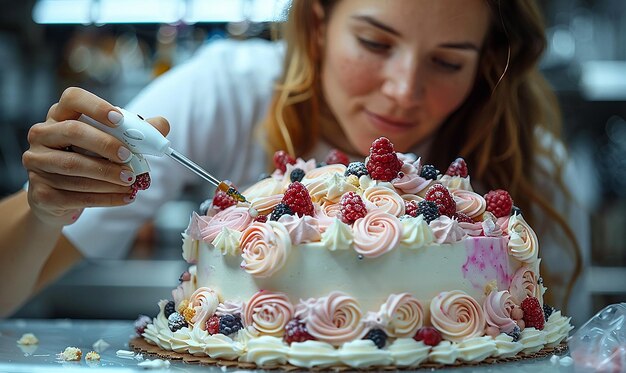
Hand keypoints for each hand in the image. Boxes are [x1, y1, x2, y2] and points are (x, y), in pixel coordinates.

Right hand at [22, 87, 169, 226]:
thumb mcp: (110, 144)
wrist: (59, 201)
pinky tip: (125, 197)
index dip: (96, 106)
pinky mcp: (40, 192)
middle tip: (129, 157)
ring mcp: (36, 163)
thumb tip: (162, 125)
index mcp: (61, 116)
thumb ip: (136, 133)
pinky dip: (105, 198)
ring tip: (131, 181)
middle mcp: (42, 135)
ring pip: (74, 166)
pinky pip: (75, 195)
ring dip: (108, 175)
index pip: (73, 98)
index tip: (119, 119)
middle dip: (106, 144)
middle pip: (73, 131)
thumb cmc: (88, 162)